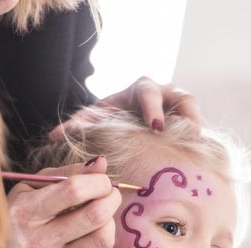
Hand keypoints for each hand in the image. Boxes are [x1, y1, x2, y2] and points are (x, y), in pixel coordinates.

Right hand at [0, 156, 121, 247]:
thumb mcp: (34, 184)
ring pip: (102, 241)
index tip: (102, 180)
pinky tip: (95, 239)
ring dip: (110, 223)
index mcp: (27, 211)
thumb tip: (102, 163)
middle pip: (95, 216)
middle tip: (108, 195)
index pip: (74, 191)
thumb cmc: (20, 210)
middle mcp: (39, 241)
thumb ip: (68, 172)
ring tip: (101, 216)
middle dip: (111, 199)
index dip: (98, 182)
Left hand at [49, 76, 201, 140]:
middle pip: (180, 96)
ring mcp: (177, 107)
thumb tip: (52, 137)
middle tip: (182, 135)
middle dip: (182, 115)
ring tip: (196, 143)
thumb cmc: (111, 118)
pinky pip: (197, 126)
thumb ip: (76, 126)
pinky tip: (198, 153)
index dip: (153, 109)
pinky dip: (197, 136)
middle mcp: (162, 95)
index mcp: (139, 91)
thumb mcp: (94, 119)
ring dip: (195, 123)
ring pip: (192, 108)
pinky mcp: (185, 121)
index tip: (155, 127)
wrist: (127, 120)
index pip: (148, 94)